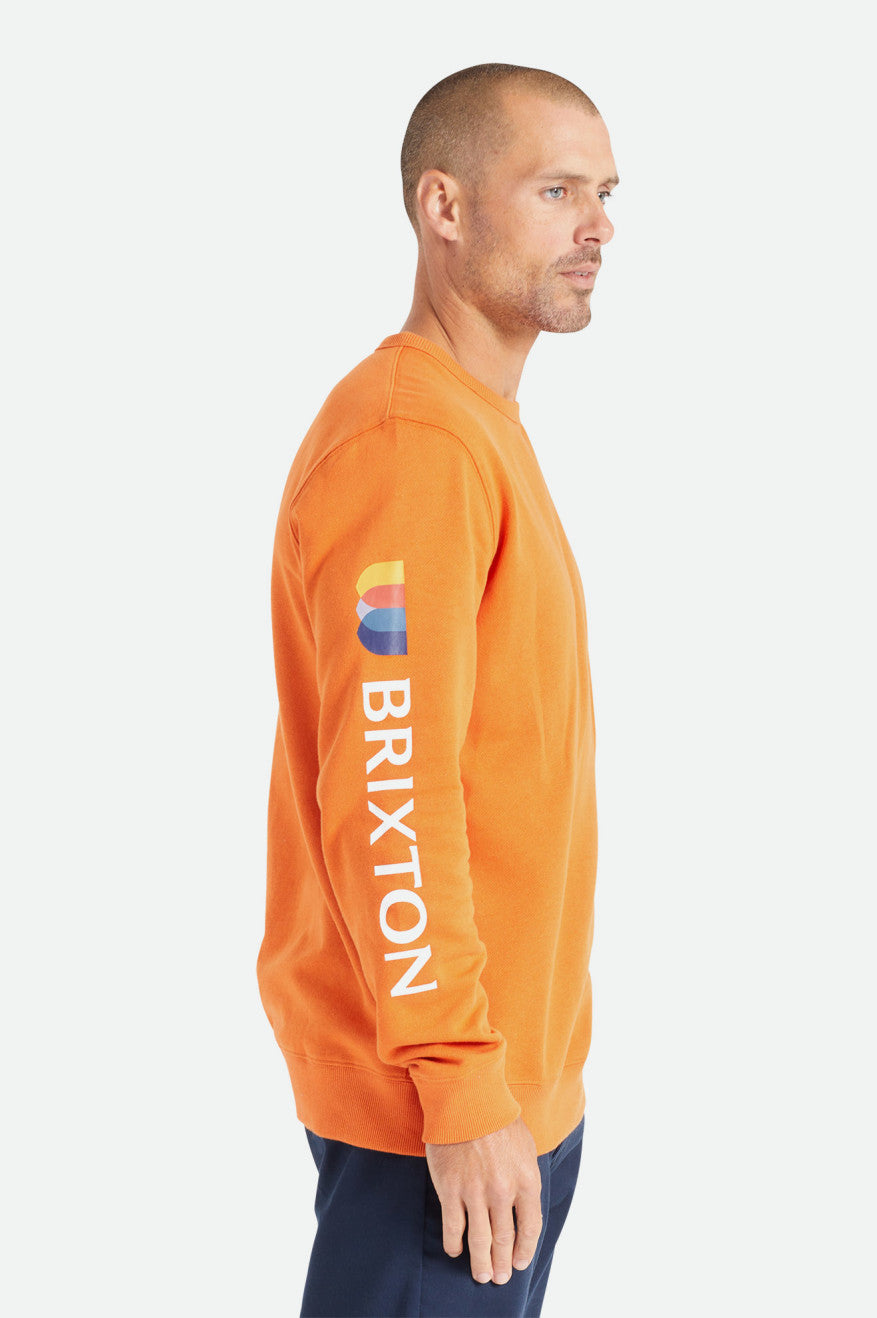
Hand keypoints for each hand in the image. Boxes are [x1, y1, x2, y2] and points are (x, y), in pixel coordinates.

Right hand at [425, 1115, 542, 1285]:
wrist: (467, 1100)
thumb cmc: (498, 1119)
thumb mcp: (525, 1147)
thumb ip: (525, 1177)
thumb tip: (525, 1202)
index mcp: (526, 1180)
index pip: (530, 1227)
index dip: (524, 1249)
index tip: (518, 1262)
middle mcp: (503, 1191)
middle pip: (504, 1239)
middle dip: (502, 1263)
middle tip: (498, 1278)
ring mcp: (475, 1192)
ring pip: (480, 1240)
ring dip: (480, 1262)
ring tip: (480, 1276)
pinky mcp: (450, 1189)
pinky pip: (453, 1227)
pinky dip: (454, 1244)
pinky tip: (455, 1251)